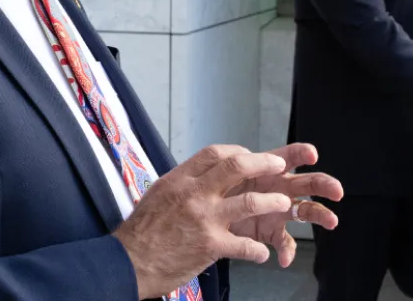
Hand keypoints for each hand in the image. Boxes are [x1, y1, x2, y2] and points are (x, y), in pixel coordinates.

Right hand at [111, 145, 293, 299]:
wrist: (130, 260)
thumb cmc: (142, 230)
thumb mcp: (159, 193)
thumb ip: (183, 183)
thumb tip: (201, 175)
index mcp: (180, 179)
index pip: (215, 153)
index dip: (238, 152)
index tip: (249, 156)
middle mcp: (194, 194)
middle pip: (236, 167)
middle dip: (264, 164)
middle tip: (278, 165)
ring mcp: (204, 219)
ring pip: (250, 203)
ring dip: (272, 202)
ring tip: (283, 203)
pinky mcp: (211, 245)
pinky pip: (246, 245)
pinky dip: (258, 250)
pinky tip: (261, 253)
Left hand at [225, 143, 342, 267]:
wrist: (210, 211)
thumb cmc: (221, 186)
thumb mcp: (225, 174)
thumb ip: (236, 166)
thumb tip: (249, 167)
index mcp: (269, 170)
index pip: (289, 157)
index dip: (301, 153)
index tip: (311, 154)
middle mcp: (280, 188)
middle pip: (308, 183)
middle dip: (324, 184)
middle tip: (337, 190)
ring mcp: (279, 210)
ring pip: (307, 210)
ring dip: (321, 215)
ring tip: (332, 221)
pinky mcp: (272, 231)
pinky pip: (285, 243)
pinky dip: (286, 251)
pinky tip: (284, 258)